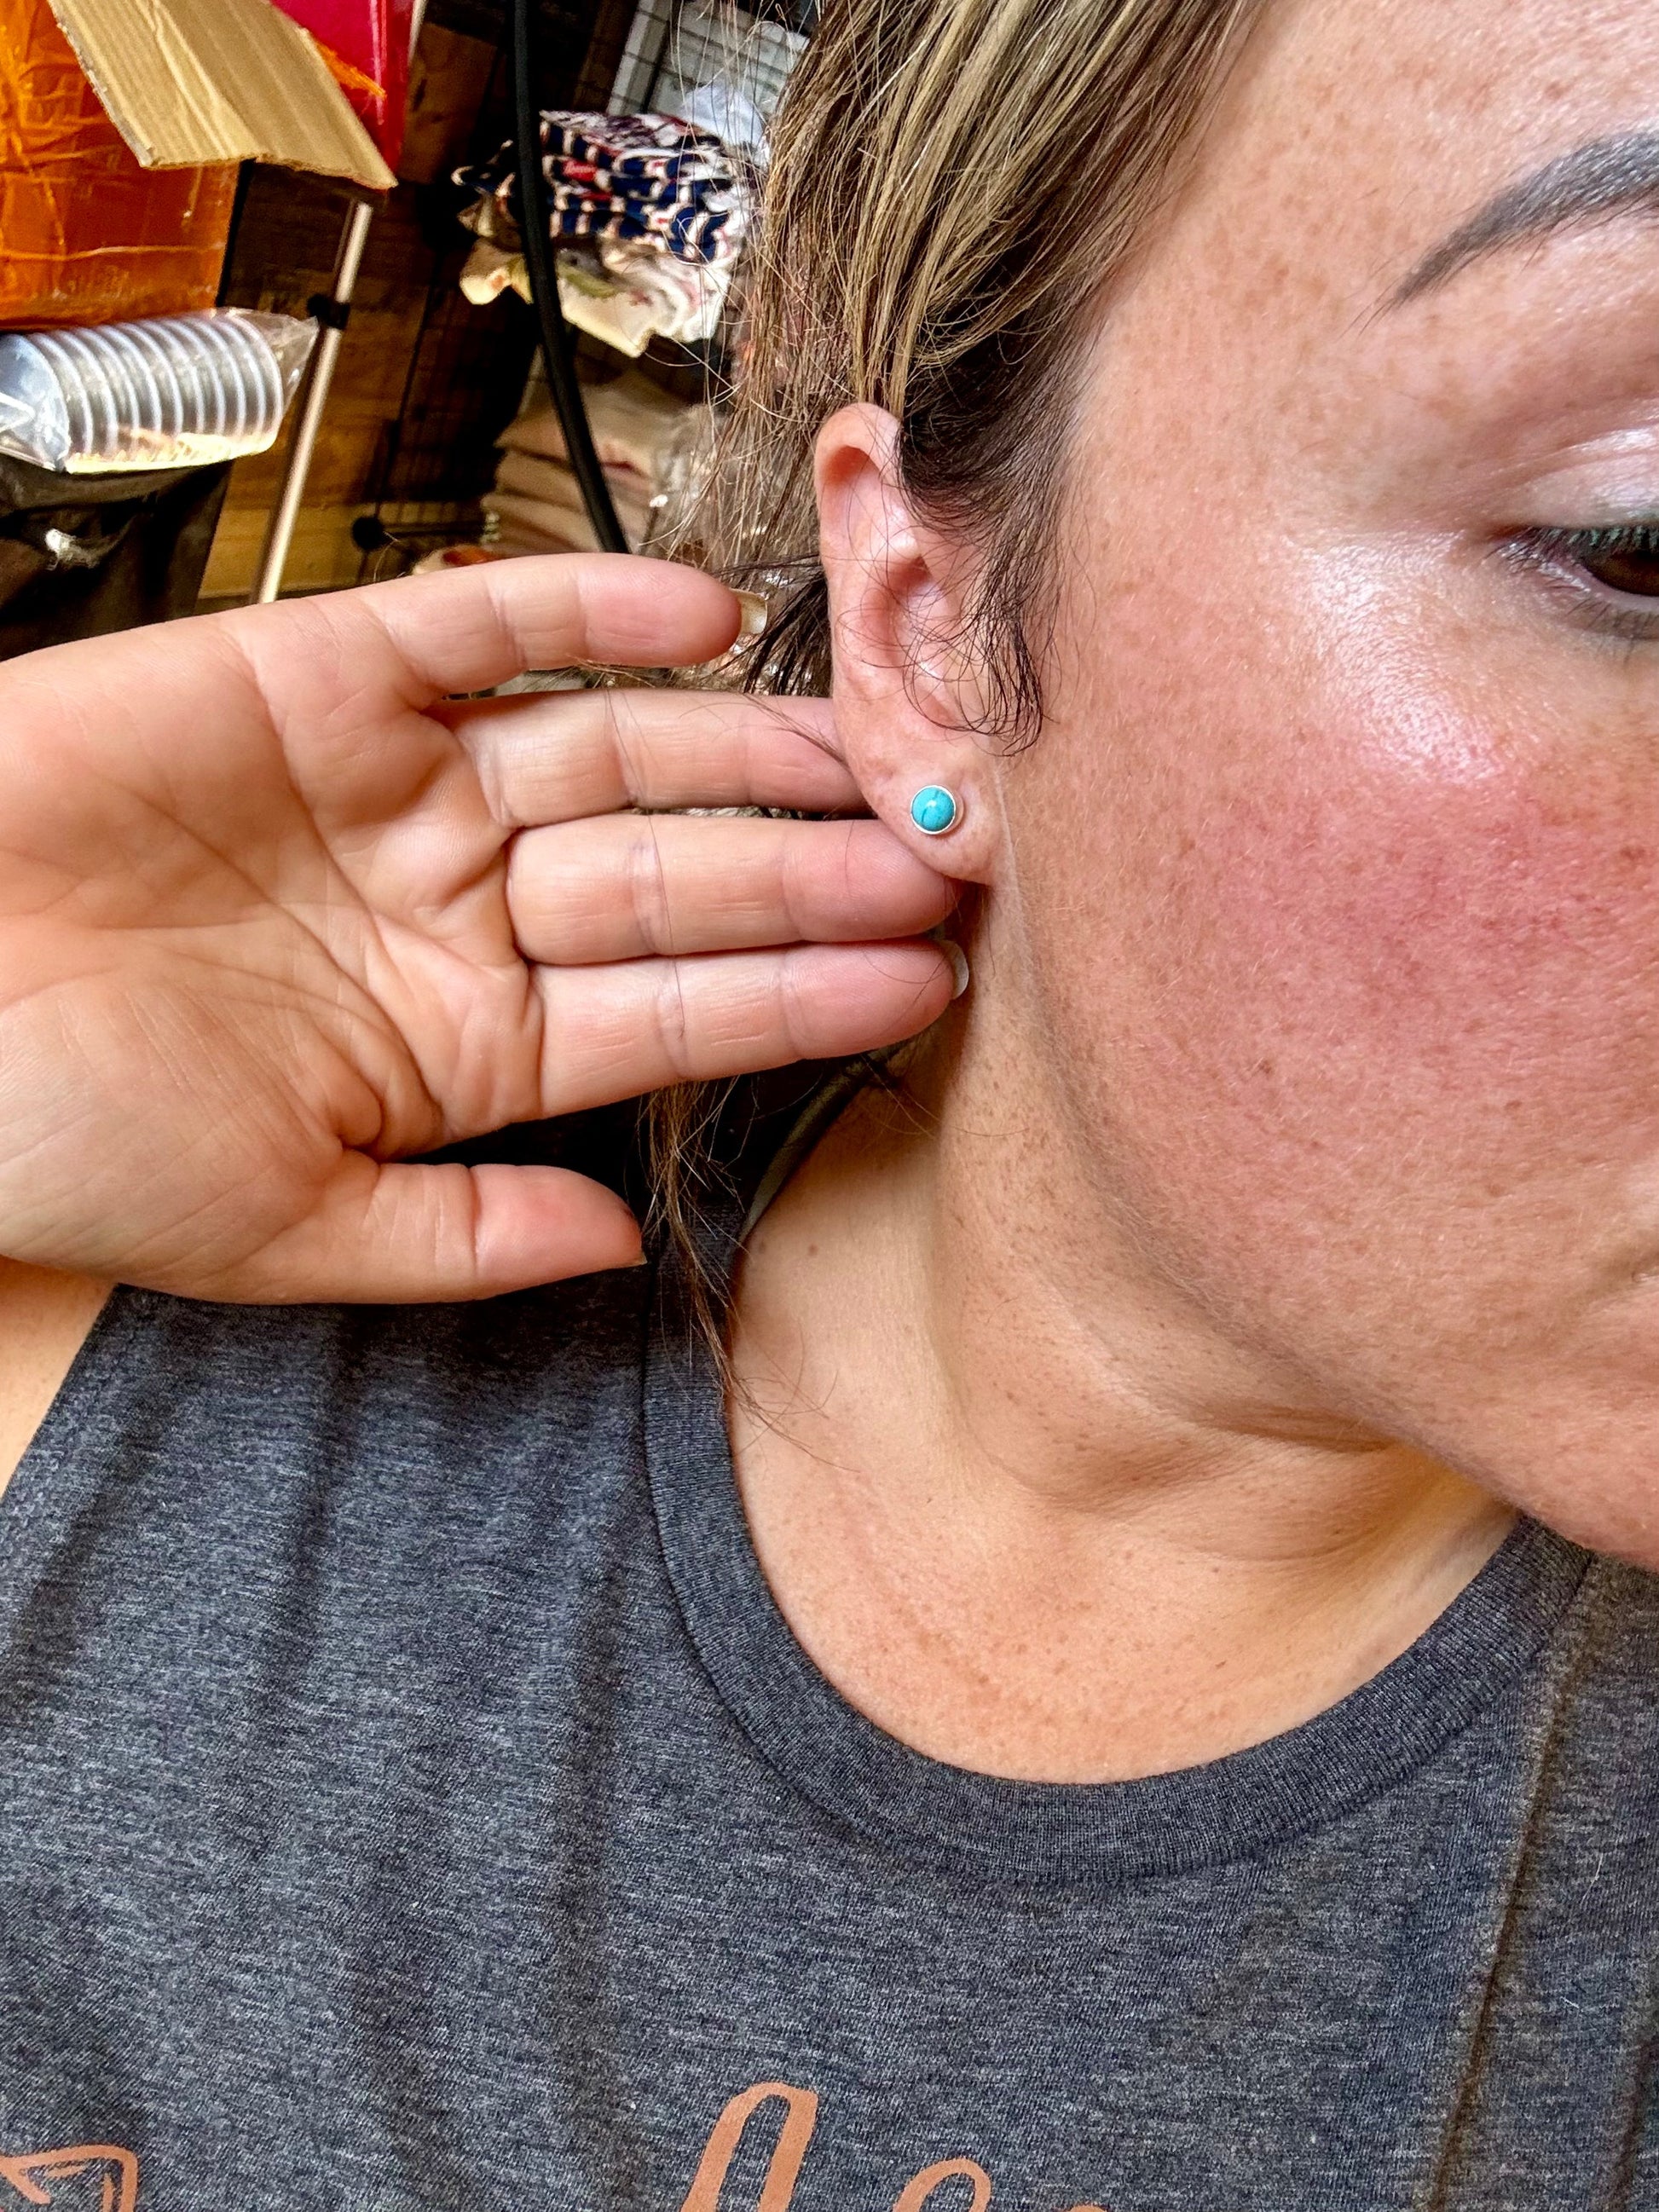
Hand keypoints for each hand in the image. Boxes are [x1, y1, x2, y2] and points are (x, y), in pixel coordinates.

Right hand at [0, 556, 955, 1300]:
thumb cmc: (65, 1134)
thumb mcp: (282, 1231)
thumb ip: (465, 1238)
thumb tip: (631, 1257)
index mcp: (465, 1046)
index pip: (671, 1013)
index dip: (797, 995)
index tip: (921, 983)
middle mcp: (454, 908)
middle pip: (670, 875)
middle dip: (806, 870)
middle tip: (941, 858)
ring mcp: (398, 788)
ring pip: (609, 750)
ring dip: (740, 749)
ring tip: (866, 749)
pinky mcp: (322, 674)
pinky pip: (482, 627)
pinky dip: (586, 610)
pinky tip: (706, 617)